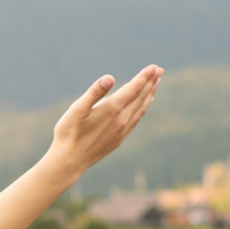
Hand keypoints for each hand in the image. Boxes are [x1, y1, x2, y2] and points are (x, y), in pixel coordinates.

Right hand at [48, 65, 162, 175]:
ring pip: (141, 108)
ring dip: (150, 94)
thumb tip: (110, 78)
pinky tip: (144, 104)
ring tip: (156, 83)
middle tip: (160, 70)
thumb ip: (94, 92)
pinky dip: (143, 107)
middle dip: (151, 82)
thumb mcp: (76, 110)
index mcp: (112, 109)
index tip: (154, 66)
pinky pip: (137, 118)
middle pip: (141, 97)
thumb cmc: (69, 133)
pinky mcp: (120, 138)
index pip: (134, 88)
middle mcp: (122, 119)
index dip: (144, 76)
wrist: (70, 161)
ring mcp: (123, 130)